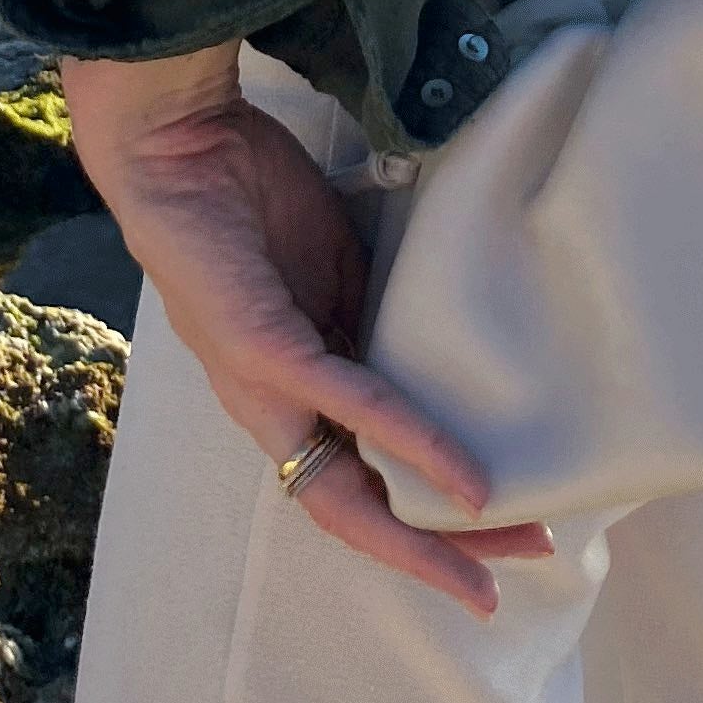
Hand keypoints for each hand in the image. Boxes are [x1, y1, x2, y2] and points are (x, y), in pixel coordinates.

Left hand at [60, 43, 555, 614]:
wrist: (178, 143)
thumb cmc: (250, 200)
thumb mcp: (337, 274)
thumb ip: (375, 326)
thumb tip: (439, 352)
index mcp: (290, 394)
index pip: (360, 482)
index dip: (423, 522)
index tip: (501, 533)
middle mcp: (272, 409)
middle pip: (357, 511)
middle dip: (440, 548)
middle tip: (524, 558)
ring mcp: (263, 386)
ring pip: (347, 489)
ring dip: (426, 526)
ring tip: (500, 535)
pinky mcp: (262, 347)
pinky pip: (348, 405)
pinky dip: (409, 442)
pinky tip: (460, 472)